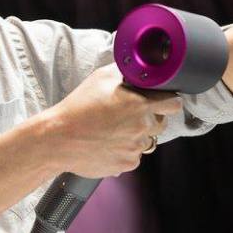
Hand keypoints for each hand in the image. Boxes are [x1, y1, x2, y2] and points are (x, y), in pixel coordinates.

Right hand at [45, 63, 183, 177]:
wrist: (58, 139)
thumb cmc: (77, 107)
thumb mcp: (100, 78)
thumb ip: (125, 72)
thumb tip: (137, 67)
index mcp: (140, 105)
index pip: (174, 104)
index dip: (170, 101)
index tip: (164, 101)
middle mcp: (142, 128)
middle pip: (161, 123)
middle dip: (151, 118)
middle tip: (131, 115)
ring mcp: (135, 149)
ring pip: (146, 141)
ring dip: (136, 136)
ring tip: (114, 130)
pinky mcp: (126, 164)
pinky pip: (133, 157)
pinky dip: (125, 151)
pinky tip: (108, 143)